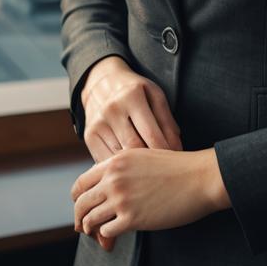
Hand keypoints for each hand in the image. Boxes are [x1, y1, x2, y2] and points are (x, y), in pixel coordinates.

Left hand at [71, 147, 228, 243]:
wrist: (199, 177)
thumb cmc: (177, 168)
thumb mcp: (143, 157)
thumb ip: (122, 169)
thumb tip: (105, 187)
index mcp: (116, 161)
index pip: (82, 181)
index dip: (78, 197)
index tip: (82, 206)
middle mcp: (114, 177)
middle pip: (81, 202)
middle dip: (79, 217)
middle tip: (83, 226)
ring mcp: (122, 198)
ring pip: (90, 219)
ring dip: (91, 229)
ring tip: (96, 233)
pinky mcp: (132, 218)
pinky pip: (107, 231)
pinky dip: (107, 236)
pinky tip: (114, 235)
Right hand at [76, 56, 183, 250]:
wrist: (102, 84)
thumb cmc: (136, 92)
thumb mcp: (154, 96)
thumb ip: (166, 120)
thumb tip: (177, 148)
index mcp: (132, 96)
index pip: (152, 133)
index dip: (166, 153)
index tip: (176, 166)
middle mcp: (112, 109)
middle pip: (135, 149)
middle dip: (152, 166)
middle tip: (165, 179)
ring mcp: (98, 123)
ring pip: (119, 158)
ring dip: (135, 173)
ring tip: (150, 182)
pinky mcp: (88, 136)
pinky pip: (106, 162)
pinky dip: (119, 171)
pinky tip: (131, 177)